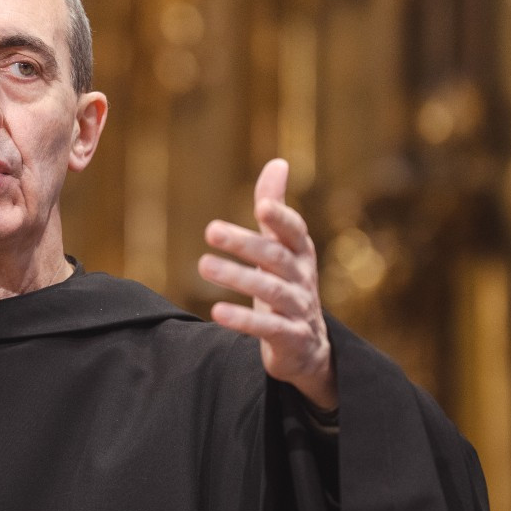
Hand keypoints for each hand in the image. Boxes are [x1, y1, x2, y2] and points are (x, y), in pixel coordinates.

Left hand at [197, 158, 335, 409]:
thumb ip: (275, 209)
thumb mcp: (281, 248)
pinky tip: (216, 311)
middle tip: (211, 230)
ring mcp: (299, 310)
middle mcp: (303, 279)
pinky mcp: (290, 339)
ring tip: (203, 265)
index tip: (262, 206)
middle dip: (245, 243)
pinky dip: (243, 320)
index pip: (294, 232)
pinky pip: (267, 329)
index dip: (281, 218)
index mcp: (300, 254)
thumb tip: (277, 162)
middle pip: (275, 258)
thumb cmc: (287, 287)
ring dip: (237, 277)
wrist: (307, 348)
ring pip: (271, 292)